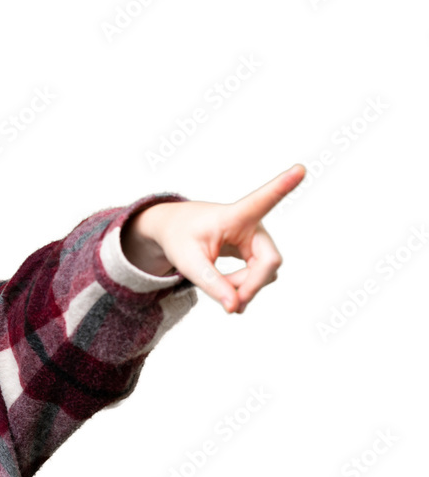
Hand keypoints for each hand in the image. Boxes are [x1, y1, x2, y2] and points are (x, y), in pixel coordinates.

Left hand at [121, 163, 305, 313]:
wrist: (176, 231)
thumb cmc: (181, 238)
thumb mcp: (187, 262)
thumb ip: (211, 284)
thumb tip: (236, 307)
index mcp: (236, 215)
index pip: (262, 201)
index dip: (282, 186)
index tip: (300, 169)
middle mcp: (253, 224)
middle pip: (269, 262)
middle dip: (250, 285)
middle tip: (230, 305)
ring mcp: (258, 239)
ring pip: (265, 273)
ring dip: (243, 287)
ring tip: (219, 286)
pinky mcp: (257, 252)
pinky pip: (259, 277)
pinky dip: (243, 288)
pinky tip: (230, 292)